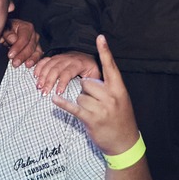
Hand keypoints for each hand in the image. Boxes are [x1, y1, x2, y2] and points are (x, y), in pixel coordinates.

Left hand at [1, 17, 41, 67]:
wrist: (5, 37)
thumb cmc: (5, 33)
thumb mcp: (4, 30)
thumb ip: (8, 33)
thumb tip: (13, 39)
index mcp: (26, 27)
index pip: (24, 38)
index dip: (18, 47)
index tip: (10, 55)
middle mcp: (33, 34)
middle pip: (30, 46)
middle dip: (22, 56)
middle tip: (15, 63)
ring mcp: (36, 43)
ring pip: (36, 52)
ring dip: (31, 60)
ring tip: (26, 65)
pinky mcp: (37, 52)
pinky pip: (38, 57)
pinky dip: (35, 62)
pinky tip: (30, 66)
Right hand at [34, 50, 100, 97]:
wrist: (89, 56)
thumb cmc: (92, 68)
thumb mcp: (96, 74)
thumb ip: (92, 82)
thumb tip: (87, 90)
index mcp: (78, 63)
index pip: (68, 72)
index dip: (62, 82)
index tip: (58, 92)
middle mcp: (68, 59)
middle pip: (56, 69)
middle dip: (49, 81)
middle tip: (44, 92)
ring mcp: (61, 57)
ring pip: (49, 65)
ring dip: (42, 75)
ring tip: (38, 86)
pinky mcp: (56, 57)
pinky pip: (45, 60)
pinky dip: (39, 67)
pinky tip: (35, 75)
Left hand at [63, 36, 139, 156]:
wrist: (124, 142)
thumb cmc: (121, 118)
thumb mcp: (121, 99)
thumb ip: (109, 87)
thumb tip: (89, 79)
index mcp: (119, 89)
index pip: (111, 67)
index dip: (105, 51)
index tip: (100, 37)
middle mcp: (111, 96)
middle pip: (88, 83)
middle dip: (87, 91)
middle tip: (96, 102)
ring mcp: (101, 108)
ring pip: (80, 96)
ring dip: (82, 103)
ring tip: (93, 112)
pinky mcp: (91, 119)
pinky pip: (73, 107)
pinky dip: (63, 103)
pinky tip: (54, 98)